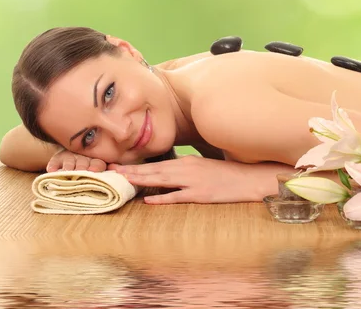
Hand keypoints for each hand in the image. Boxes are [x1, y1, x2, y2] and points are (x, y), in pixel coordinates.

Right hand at [46, 148, 106, 172]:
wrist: (72, 153)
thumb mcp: (99, 169)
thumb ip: (107, 174)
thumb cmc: (90, 166)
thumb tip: (121, 178)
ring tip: (65, 172)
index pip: (98, 164)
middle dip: (81, 167)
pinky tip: (51, 170)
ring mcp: (70, 158)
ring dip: (67, 167)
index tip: (93, 170)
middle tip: (79, 172)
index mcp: (95, 162)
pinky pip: (55, 161)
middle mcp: (83, 159)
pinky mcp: (58, 158)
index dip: (96, 167)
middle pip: (82, 163)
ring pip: (69, 162)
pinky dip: (53, 165)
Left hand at [108, 155, 260, 203]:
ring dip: (140, 179)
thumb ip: (187, 169)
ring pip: (161, 180)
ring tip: (122, 180)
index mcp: (188, 162)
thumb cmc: (228, 174)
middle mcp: (188, 168)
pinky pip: (178, 196)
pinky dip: (162, 197)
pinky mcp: (201, 194)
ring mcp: (194, 181)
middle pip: (154, 170)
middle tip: (110, 170)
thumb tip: (169, 172)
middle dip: (131, 170)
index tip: (119, 166)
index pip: (157, 164)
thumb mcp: (205, 166)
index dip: (136, 165)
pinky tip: (148, 199)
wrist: (249, 179)